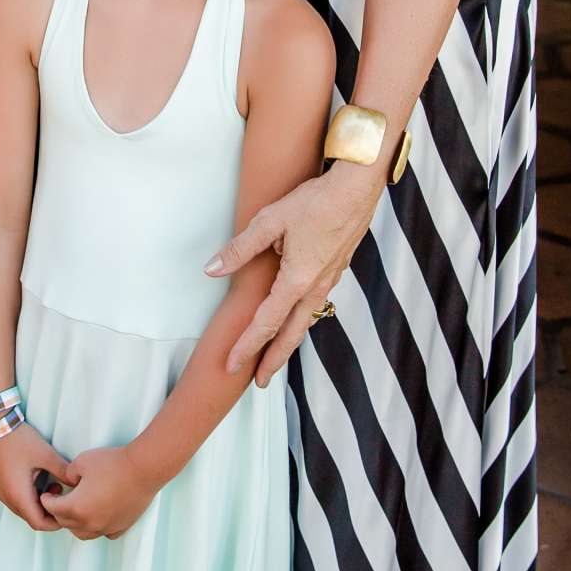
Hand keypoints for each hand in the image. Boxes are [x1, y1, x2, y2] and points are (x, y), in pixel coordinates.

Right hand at [0, 426, 72, 531]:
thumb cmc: (19, 439)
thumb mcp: (46, 454)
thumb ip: (62, 471)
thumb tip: (76, 483)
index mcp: (18, 494)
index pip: (38, 523)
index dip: (55, 523)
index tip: (67, 511)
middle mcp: (7, 497)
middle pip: (30, 518)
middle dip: (49, 512)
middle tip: (61, 494)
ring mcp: (0, 492)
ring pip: (22, 509)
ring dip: (38, 504)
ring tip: (51, 484)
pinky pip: (14, 500)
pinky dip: (28, 497)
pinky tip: (37, 480)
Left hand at [46, 445, 155, 542]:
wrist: (144, 469)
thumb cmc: (112, 463)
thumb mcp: (81, 461)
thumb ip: (68, 474)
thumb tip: (68, 482)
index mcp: (76, 508)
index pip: (53, 509)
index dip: (47, 500)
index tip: (47, 494)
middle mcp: (89, 523)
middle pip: (66, 523)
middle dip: (59, 512)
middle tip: (59, 499)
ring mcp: (107, 527)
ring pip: (83, 533)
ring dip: (75, 524)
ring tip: (77, 509)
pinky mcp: (121, 526)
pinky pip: (104, 533)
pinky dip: (97, 527)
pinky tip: (99, 515)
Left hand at [208, 162, 381, 385]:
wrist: (358, 187)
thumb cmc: (315, 201)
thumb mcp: (269, 221)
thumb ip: (240, 249)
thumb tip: (211, 269)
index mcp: (296, 281)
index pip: (265, 324)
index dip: (246, 346)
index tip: (232, 365)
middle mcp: (315, 287)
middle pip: (291, 335)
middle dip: (273, 360)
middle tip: (260, 383)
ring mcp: (330, 280)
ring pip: (306, 321)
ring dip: (289, 342)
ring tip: (276, 355)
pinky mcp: (337, 269)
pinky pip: (316, 304)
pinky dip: (303, 321)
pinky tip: (298, 316)